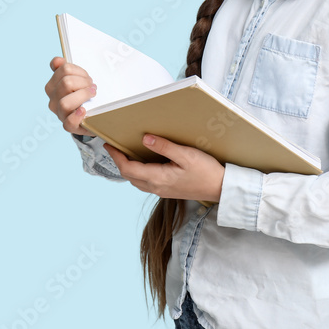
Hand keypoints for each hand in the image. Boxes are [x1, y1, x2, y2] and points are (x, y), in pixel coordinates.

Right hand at [44, 56, 96, 133]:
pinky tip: (83, 110)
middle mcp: (53, 100)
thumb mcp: (75, 79)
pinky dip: (76, 117)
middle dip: (84, 82)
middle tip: (92, 86)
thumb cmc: (81, 94)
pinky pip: (68, 123)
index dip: (79, 70)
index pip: (64, 69)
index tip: (86, 76)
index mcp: (52, 86)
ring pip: (65, 102)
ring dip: (83, 96)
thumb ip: (65, 68)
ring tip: (92, 94)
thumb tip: (57, 61)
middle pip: (66, 83)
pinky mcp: (69, 126)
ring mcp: (60, 113)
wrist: (89, 113)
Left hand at [103, 134, 224, 202]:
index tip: (109, 144)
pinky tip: (143, 163)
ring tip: (125, 153)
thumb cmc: (206, 171)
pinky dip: (138, 172)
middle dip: (119, 161)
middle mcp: (156, 187)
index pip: (128, 168)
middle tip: (115, 146)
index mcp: (158, 178)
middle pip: (129, 176)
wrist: (220, 188)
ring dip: (128, 168)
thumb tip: (144, 138)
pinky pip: (146, 182)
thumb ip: (164, 147)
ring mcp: (161, 190)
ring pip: (136, 180)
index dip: (116, 157)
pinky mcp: (167, 190)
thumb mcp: (186, 155)